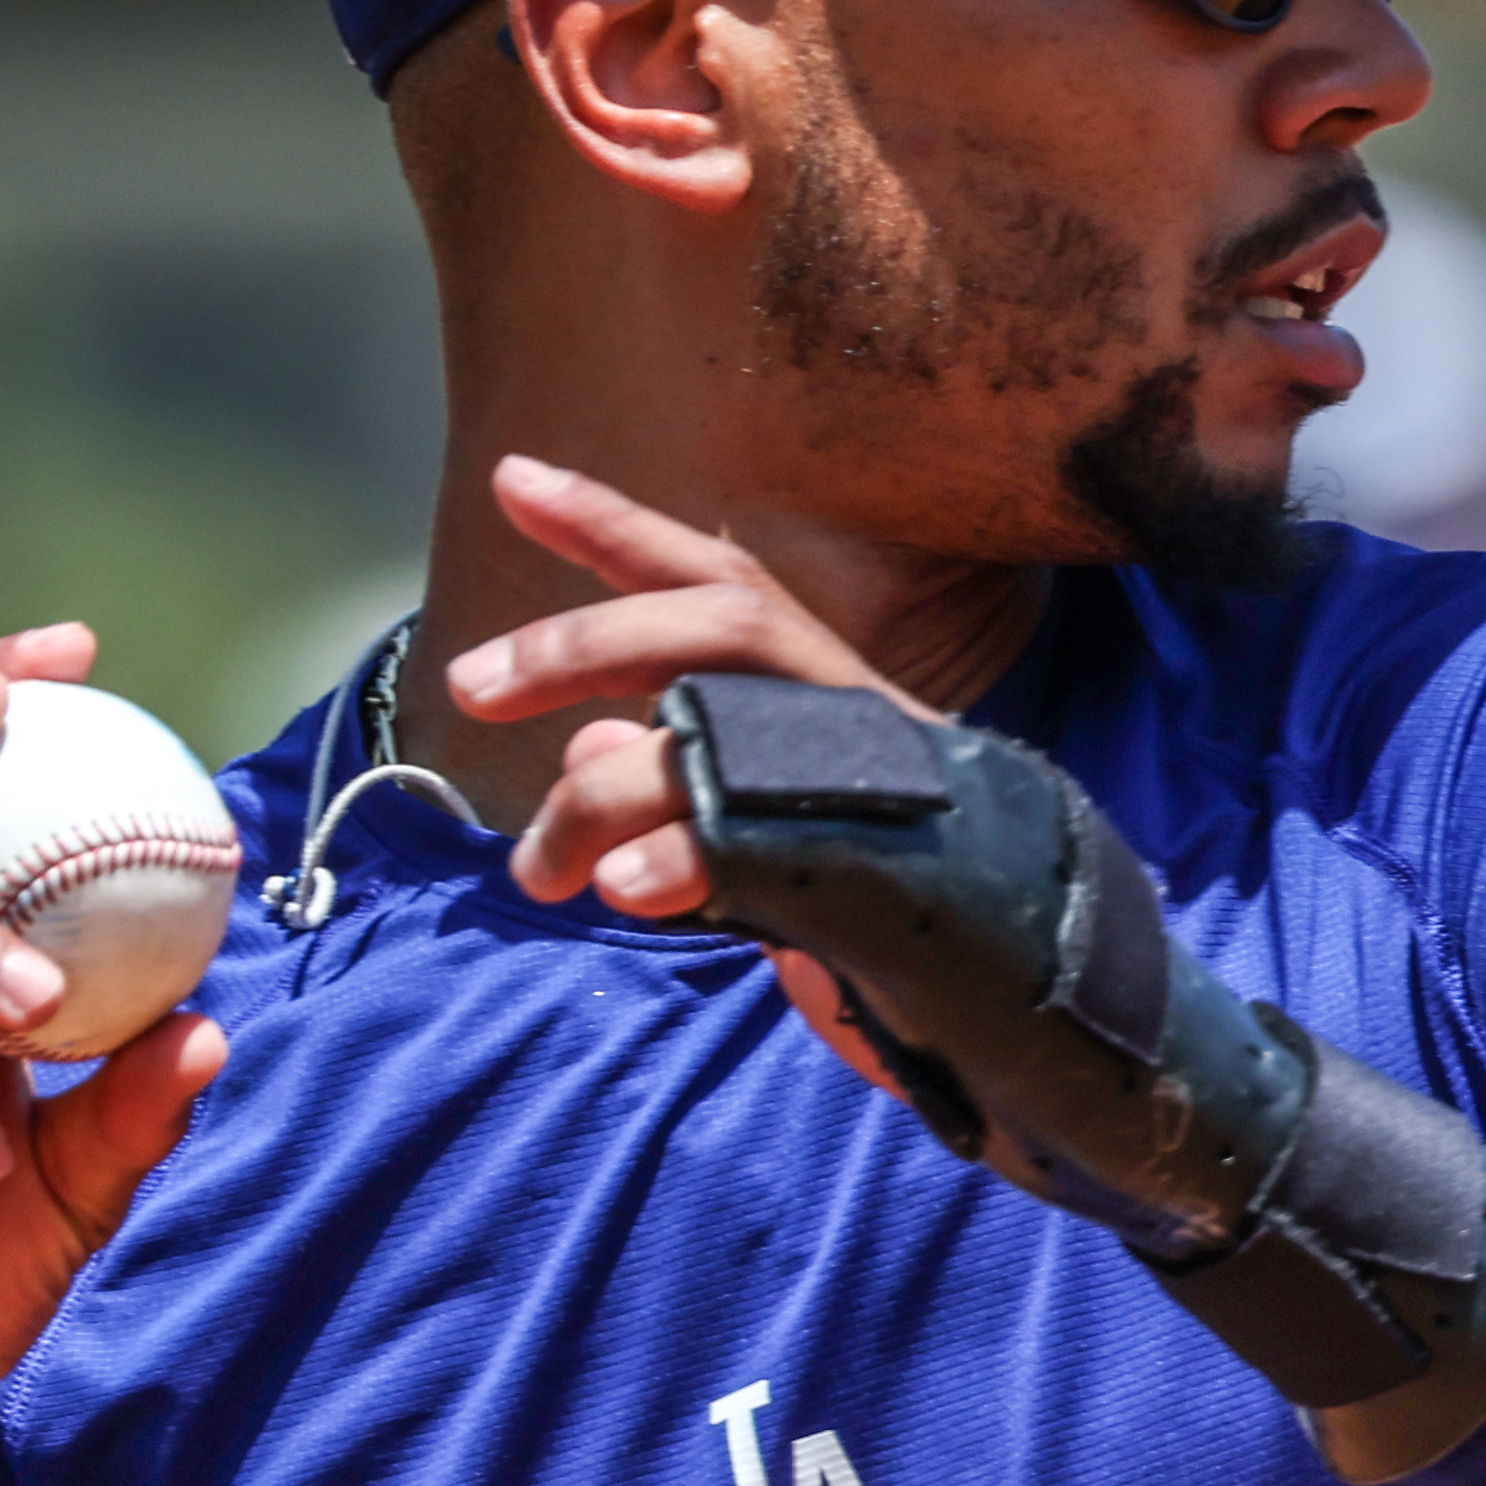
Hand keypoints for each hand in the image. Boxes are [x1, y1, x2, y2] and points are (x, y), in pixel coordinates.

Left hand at [444, 457, 929, 1095]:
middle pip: (718, 621)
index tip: (514, 479)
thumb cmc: (877, 914)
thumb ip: (665, 778)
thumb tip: (582, 749)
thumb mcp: (747, 830)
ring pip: (713, 734)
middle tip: (468, 683)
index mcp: (822, 694)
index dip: (617, 524)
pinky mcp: (875, 872)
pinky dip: (678, 857)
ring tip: (534, 872)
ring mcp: (871, 785)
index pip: (716, 581)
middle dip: (583, 639)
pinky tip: (621, 886)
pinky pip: (753, 842)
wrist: (1016, 1006)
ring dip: (597, 798)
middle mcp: (851, 715)